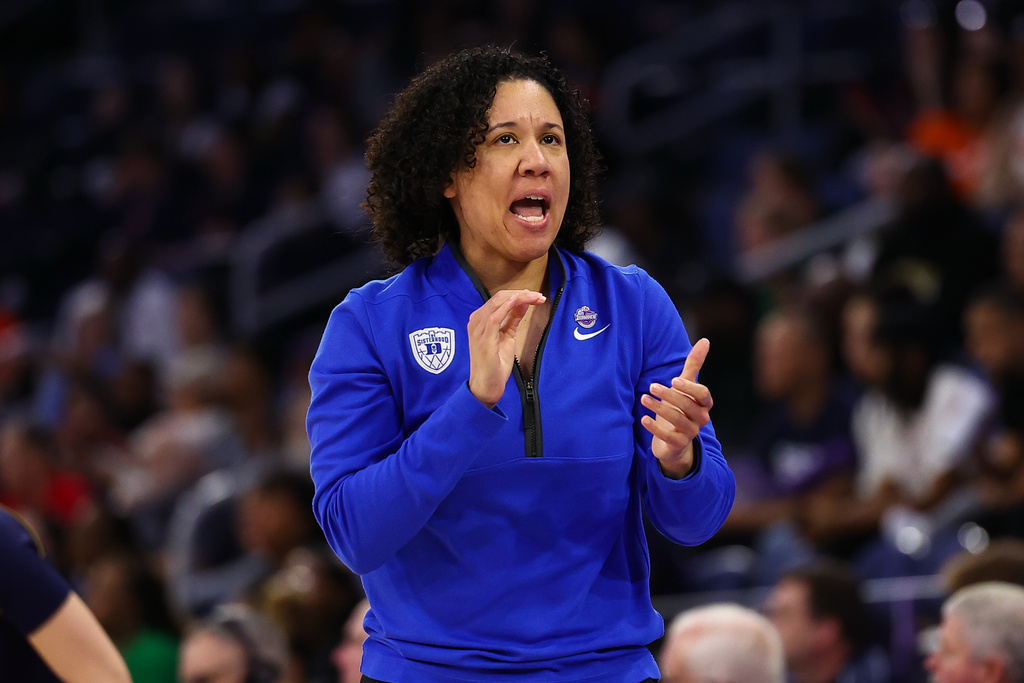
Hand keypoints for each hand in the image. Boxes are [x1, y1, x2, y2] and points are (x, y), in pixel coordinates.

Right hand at [467, 289, 545, 407]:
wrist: (487, 386)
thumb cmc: (495, 364)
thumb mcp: (507, 337)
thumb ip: (513, 319)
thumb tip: (524, 303)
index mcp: (480, 320)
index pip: (499, 299)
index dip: (518, 294)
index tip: (536, 296)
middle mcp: (476, 322)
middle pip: (499, 298)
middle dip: (521, 294)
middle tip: (539, 297)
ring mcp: (478, 330)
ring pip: (498, 303)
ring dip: (519, 297)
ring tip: (535, 298)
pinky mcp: (484, 340)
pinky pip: (494, 317)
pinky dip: (507, 306)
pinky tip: (519, 301)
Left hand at [641, 338, 712, 478]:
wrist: (675, 440)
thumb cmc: (681, 407)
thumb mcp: (686, 386)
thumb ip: (694, 365)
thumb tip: (705, 340)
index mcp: (704, 404)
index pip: (703, 395)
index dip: (690, 388)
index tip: (673, 380)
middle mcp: (701, 418)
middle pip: (688, 407)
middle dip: (670, 396)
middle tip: (651, 386)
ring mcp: (690, 433)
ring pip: (678, 420)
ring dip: (659, 408)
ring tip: (643, 398)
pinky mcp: (678, 444)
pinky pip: (669, 437)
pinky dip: (655, 428)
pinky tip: (643, 419)